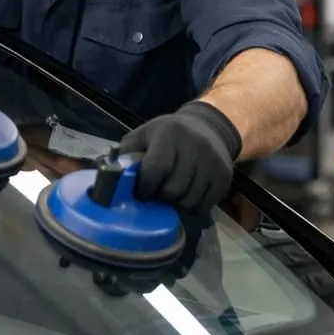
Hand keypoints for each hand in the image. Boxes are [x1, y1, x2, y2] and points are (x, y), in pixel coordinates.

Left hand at [118, 101, 241, 215]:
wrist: (210, 127)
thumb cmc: (169, 135)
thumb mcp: (145, 135)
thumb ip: (127, 154)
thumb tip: (108, 177)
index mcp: (170, 134)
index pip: (155, 169)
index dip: (144, 188)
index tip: (141, 192)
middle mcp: (195, 146)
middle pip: (173, 190)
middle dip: (161, 197)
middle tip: (158, 193)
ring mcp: (213, 162)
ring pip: (190, 201)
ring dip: (177, 204)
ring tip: (173, 195)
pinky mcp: (225, 176)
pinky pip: (205, 205)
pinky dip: (193, 207)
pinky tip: (188, 195)